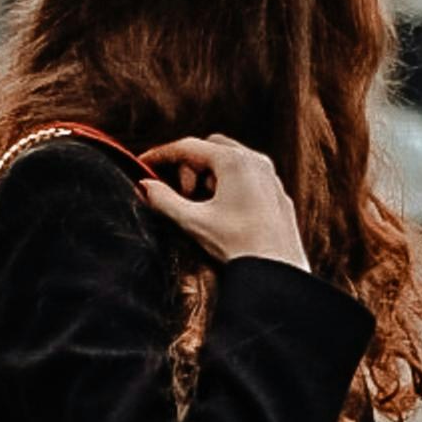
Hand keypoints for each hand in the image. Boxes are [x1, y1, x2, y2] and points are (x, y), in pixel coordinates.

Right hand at [137, 135, 309, 270]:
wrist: (278, 274)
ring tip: (205, 208)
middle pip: (211, 148)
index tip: (143, 163)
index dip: (161, 154)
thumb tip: (145, 186)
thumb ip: (164, 200)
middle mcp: (256, 161)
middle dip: (190, 167)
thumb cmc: (240, 247)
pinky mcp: (278, 195)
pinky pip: (248, 179)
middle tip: (184, 196)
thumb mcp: (193, 222)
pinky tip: (225, 214)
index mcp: (234, 161)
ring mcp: (271, 177)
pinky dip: (230, 187)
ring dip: (210, 177)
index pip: (188, 147)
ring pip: (231, 162)